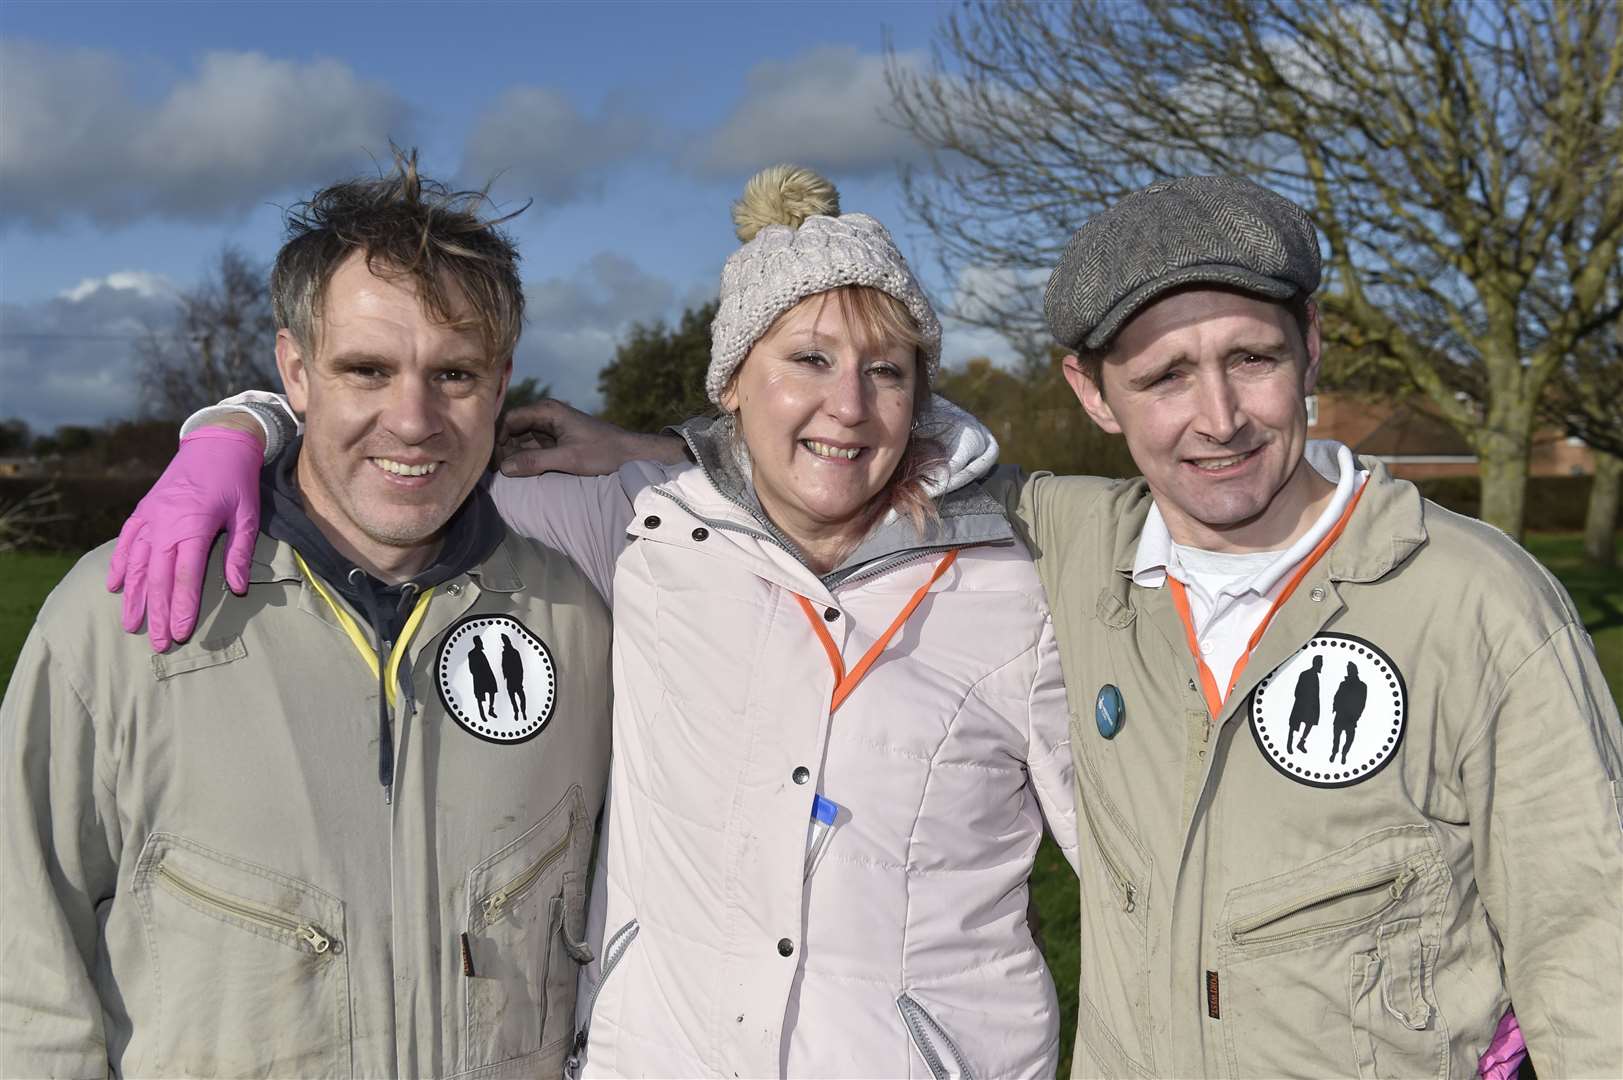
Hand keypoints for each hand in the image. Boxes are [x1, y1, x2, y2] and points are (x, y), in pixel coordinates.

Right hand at [106, 426, 265, 650]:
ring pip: (136, 563)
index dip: (182, 606)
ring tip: (131, 624)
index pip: (186, 576)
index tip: (181, 633)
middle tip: (158, 644)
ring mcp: (150, 516)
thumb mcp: (248, 515)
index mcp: (194, 525)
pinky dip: (118, 564)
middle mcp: (166, 523)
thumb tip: (238, 588)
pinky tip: (113, 587)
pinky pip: (127, 541)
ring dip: (133, 596)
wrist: (216, 443)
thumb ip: (240, 553)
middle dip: (157, 613)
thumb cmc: (237, 481)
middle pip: (157, 577)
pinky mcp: (143, 509)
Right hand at [497, 399, 684, 477]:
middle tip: (498, 473)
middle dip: (504, 449)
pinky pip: (533, 448)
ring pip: (521, 440)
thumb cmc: (604, 453)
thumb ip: (536, 462)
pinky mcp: (556, 440)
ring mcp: (551, 427)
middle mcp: (546, 415)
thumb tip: (504, 469)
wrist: (631, 454)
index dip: (497, 439)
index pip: (509, 419)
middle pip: (512, 430)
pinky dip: (526, 459)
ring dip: (514, 456)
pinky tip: (521, 474)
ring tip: (507, 476)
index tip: (492, 461)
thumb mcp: (569, 459)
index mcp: (548, 411)